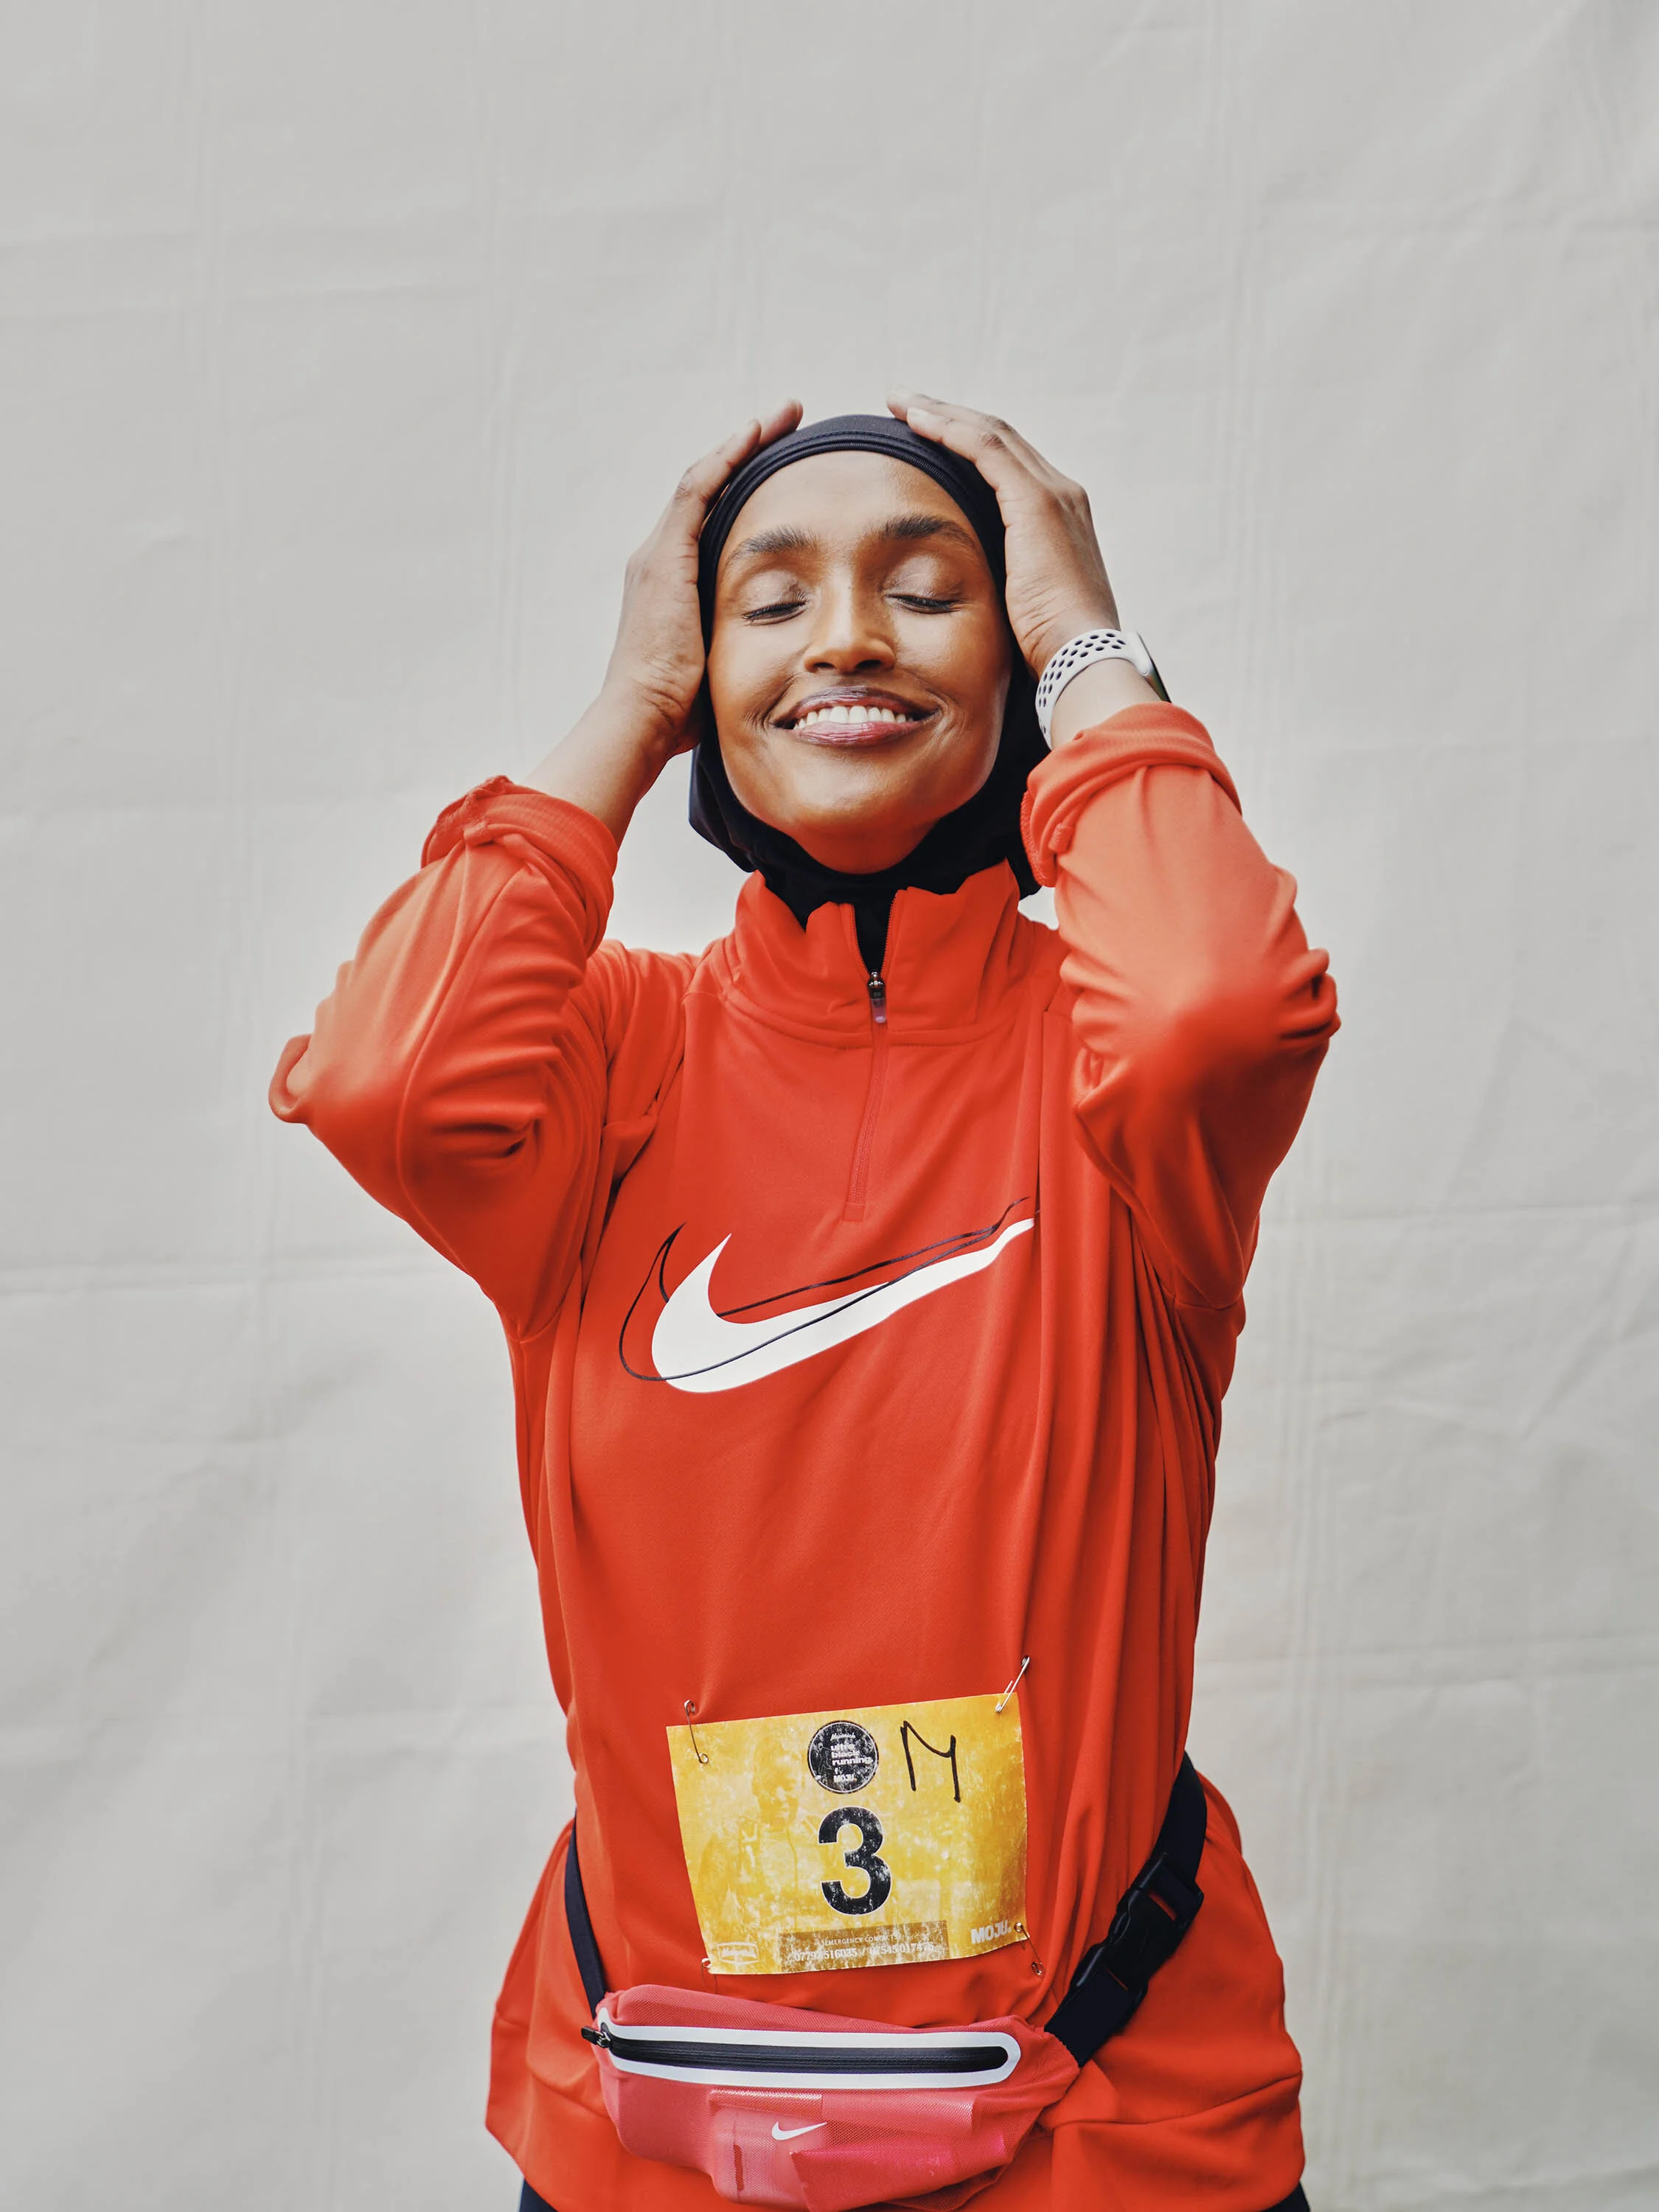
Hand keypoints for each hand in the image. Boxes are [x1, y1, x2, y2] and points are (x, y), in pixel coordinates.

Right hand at [526, 400, 800, 836]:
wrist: (642, 719)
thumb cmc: (679, 713)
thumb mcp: (718, 668)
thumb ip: (740, 649)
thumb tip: (785, 666)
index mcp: (668, 586)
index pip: (706, 522)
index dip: (740, 489)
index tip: (780, 467)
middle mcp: (656, 560)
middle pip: (704, 491)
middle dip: (745, 454)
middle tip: (785, 423)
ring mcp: (657, 555)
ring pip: (702, 481)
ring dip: (743, 445)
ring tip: (782, 416)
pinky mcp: (665, 557)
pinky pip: (697, 491)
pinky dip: (726, 460)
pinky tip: (754, 434)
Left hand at [886, 391, 1119, 676]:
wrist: (1081, 659)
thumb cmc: (1047, 649)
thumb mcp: (1020, 605)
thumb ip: (998, 583)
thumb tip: (964, 593)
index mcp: (1060, 518)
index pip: (1006, 464)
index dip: (963, 443)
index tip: (923, 435)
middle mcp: (1062, 494)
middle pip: (998, 438)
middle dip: (949, 416)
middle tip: (904, 403)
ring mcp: (1053, 494)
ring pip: (989, 434)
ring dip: (942, 413)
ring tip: (900, 401)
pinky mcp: (1036, 502)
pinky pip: (985, 449)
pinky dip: (949, 430)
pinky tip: (916, 421)